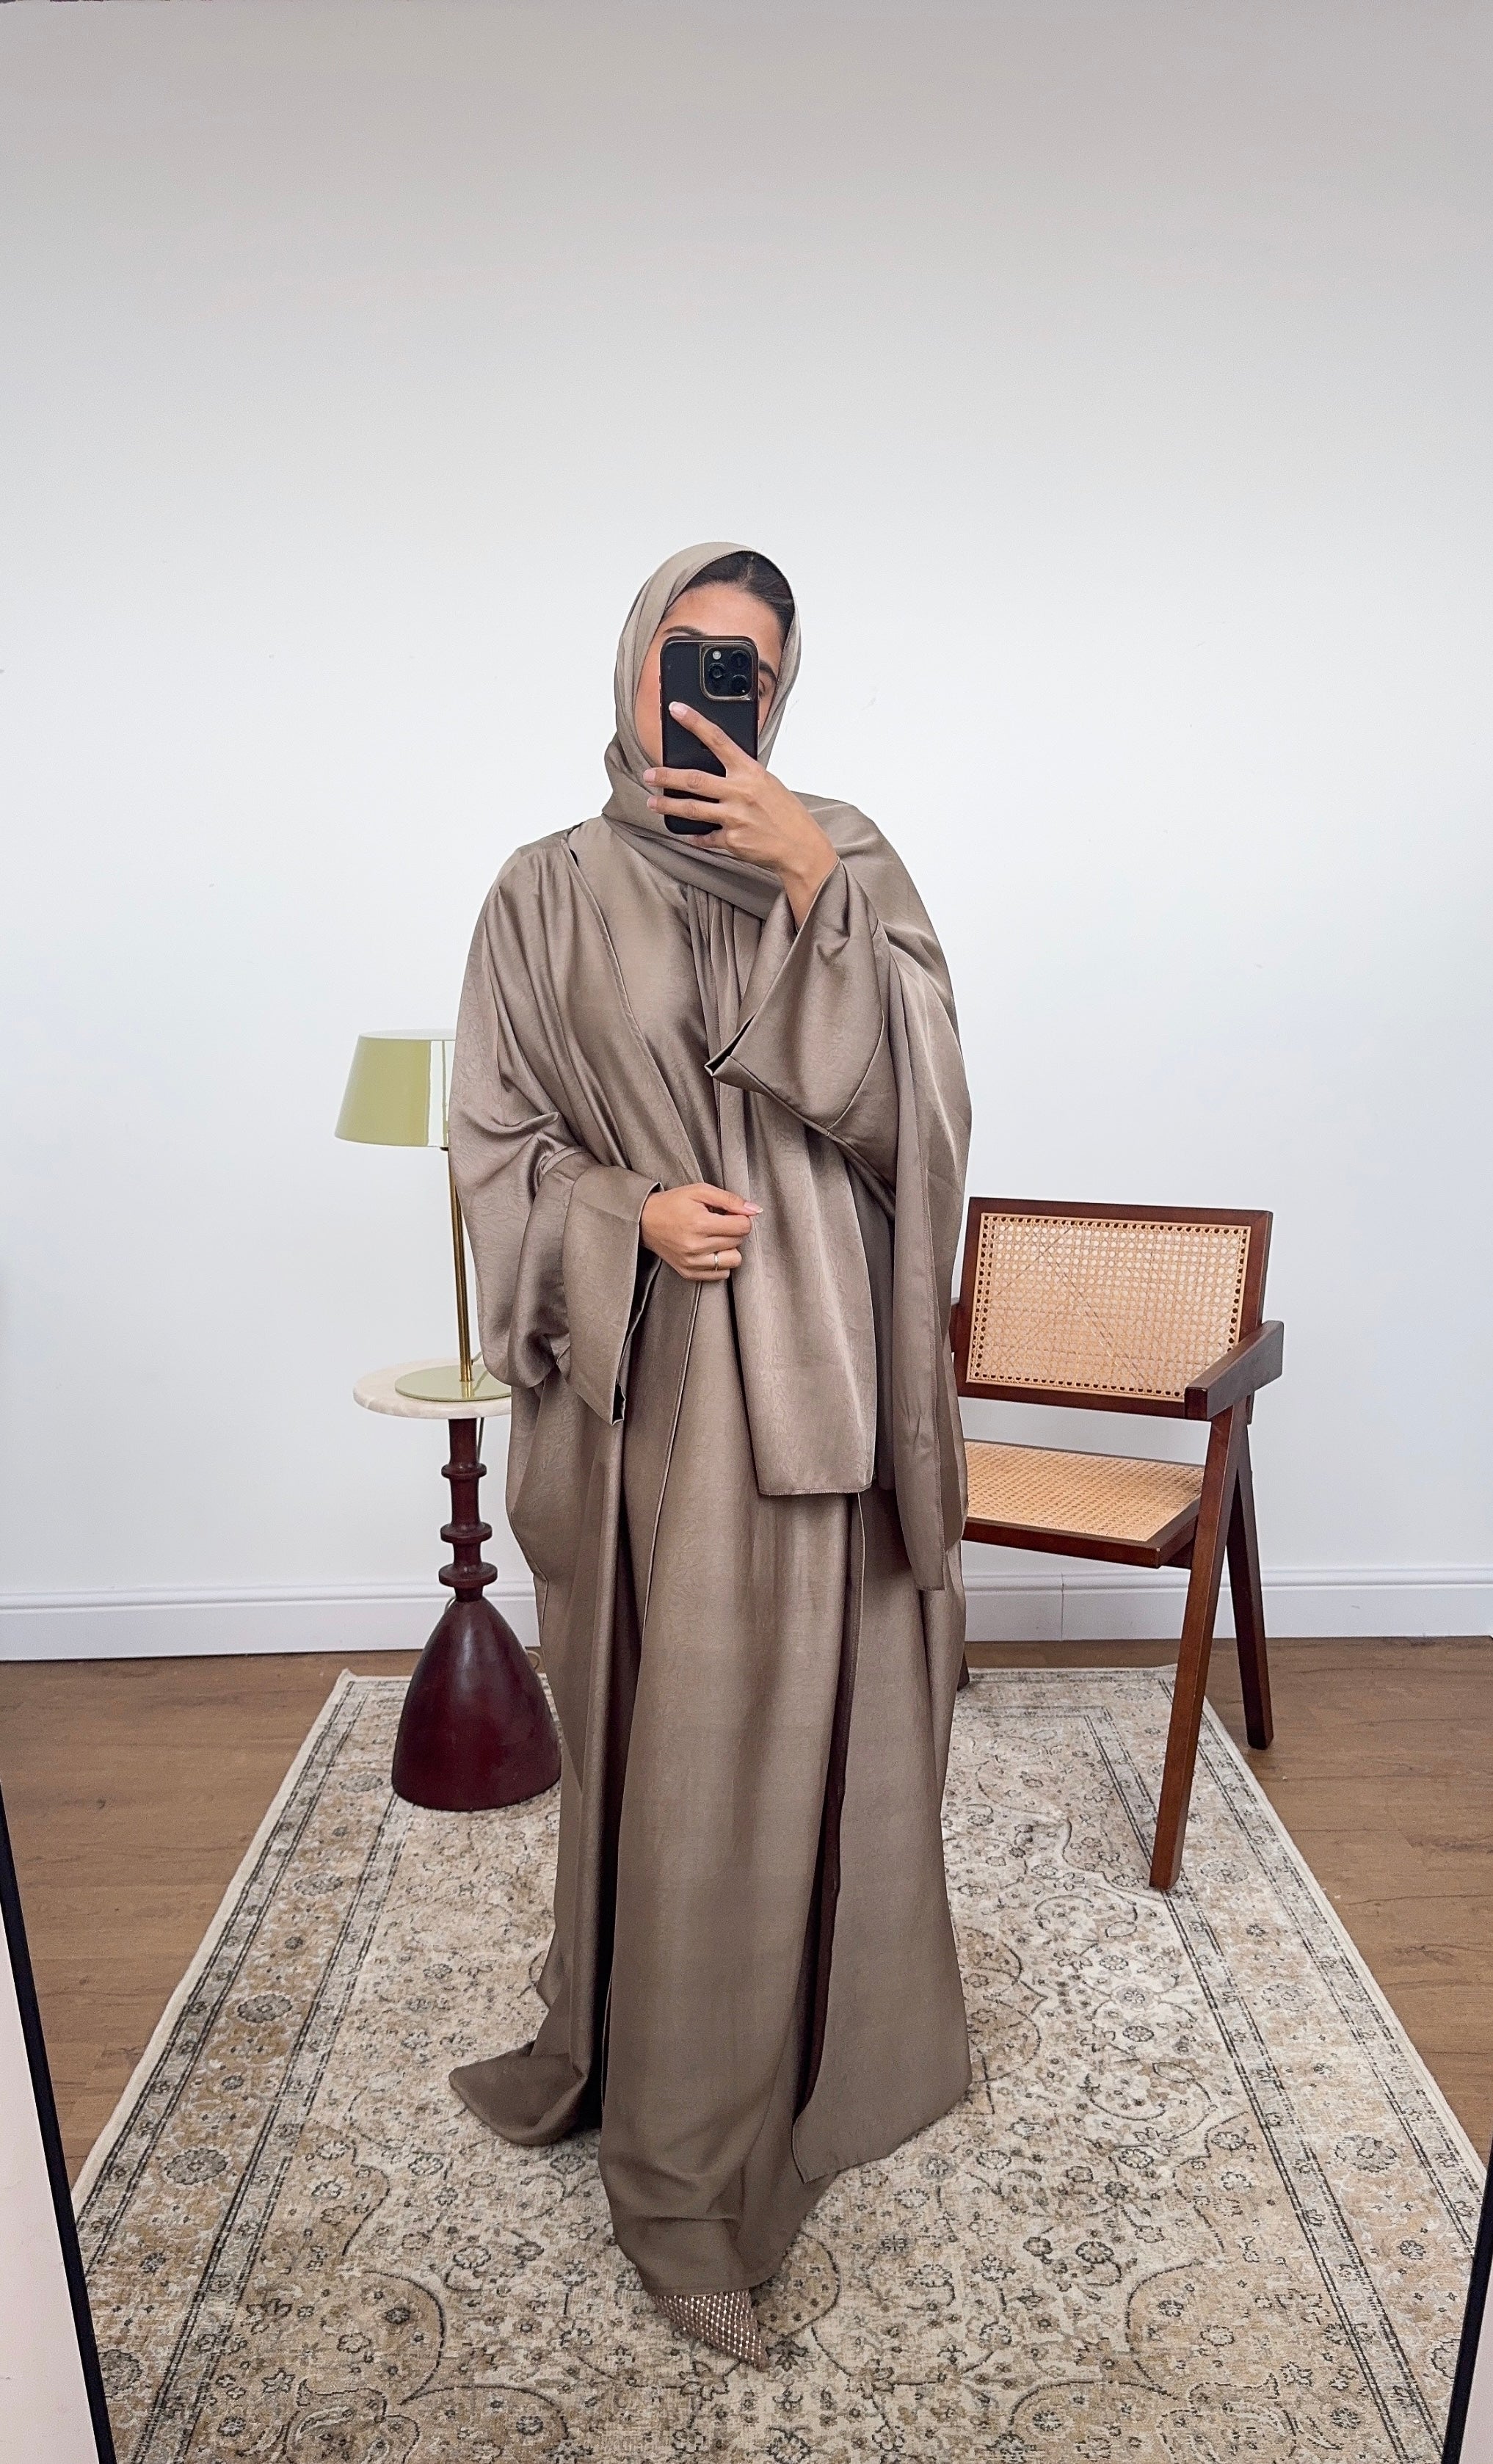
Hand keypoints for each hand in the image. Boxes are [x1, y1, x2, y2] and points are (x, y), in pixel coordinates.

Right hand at [640, 1182, 760, 1280]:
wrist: (645, 1221)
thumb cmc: (672, 1204)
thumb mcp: (700, 1191)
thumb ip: (730, 1199)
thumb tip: (755, 1210)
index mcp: (700, 1223)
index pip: (743, 1226)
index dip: (740, 1217)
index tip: (730, 1213)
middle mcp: (696, 1246)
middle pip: (738, 1241)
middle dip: (733, 1230)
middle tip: (718, 1222)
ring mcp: (692, 1263)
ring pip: (734, 1261)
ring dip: (729, 1248)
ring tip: (715, 1238)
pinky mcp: (689, 1273)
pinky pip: (721, 1275)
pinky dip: (720, 1262)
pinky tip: (709, 1250)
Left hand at [644, 707, 837, 924]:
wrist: (800, 847)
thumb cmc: (786, 813)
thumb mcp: (767, 783)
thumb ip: (742, 774)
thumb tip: (717, 768)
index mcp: (750, 772)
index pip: (718, 740)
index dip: (695, 722)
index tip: (676, 710)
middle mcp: (739, 792)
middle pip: (693, 780)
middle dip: (666, 776)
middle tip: (648, 774)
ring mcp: (734, 818)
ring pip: (691, 809)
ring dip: (667, 805)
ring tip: (652, 802)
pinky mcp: (731, 841)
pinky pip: (704, 837)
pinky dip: (694, 836)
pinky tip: (686, 833)